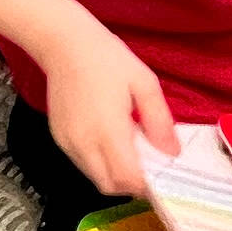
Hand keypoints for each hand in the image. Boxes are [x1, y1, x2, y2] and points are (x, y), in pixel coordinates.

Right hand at [42, 18, 178, 194]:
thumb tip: (172, 152)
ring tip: (132, 155)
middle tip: (149, 171)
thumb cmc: (108, 59)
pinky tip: (112, 144)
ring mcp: (68, 143)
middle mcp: (84, 143)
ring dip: (115, 176)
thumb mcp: (145, 83)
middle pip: (109, 186)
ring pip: (95, 178)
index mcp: (108, 130)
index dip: (146, 186)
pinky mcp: (59, 138)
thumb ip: (159, 121)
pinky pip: (83, 164)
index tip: (162, 180)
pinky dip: (100, 165)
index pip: (127, 178)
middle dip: (131, 186)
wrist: (64, 44)